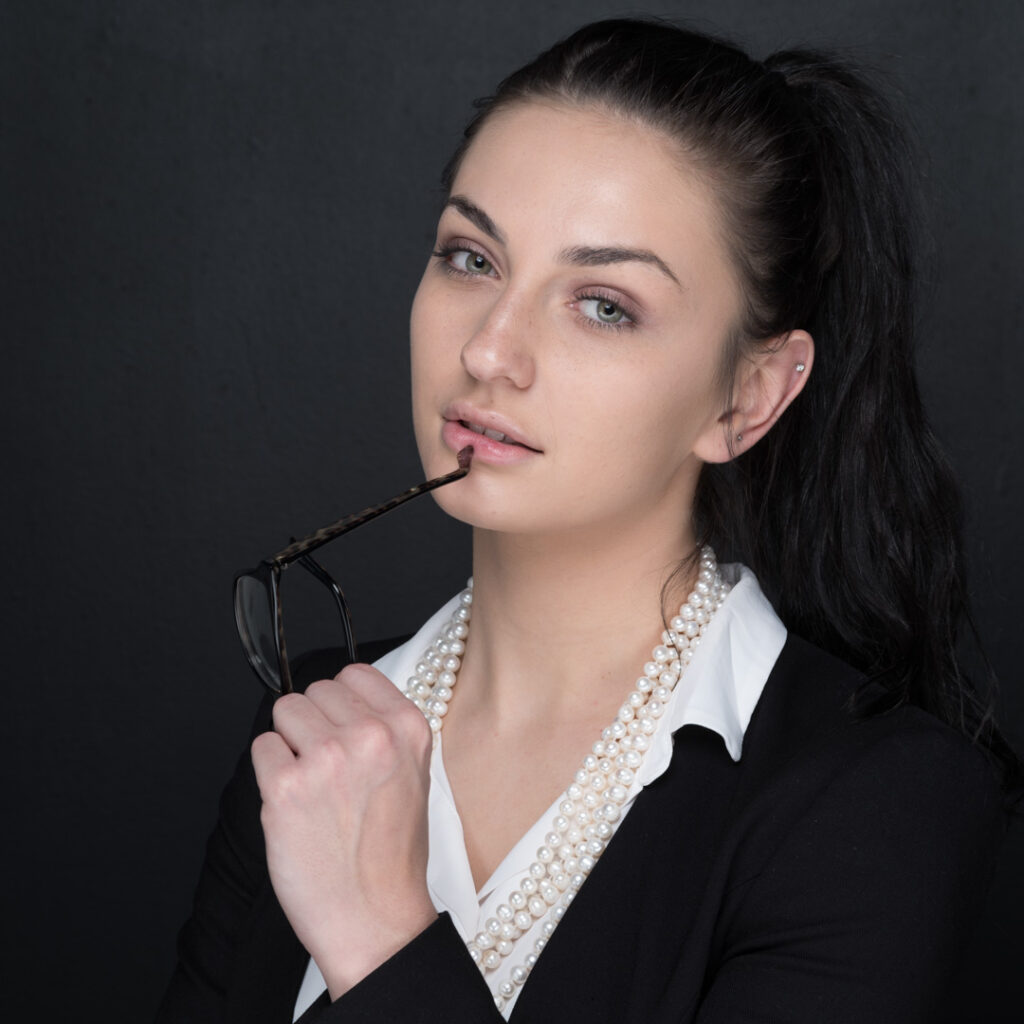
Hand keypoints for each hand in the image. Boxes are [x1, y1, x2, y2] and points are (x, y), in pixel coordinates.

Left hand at [251, 663, 436, 997]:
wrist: (375, 918)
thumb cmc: (390, 854)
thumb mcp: (413, 774)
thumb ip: (383, 730)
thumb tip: (339, 700)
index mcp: (407, 728)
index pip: (355, 674)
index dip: (340, 701)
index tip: (339, 724)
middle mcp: (370, 736)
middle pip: (315, 691)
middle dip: (313, 723)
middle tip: (326, 768)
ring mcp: (326, 759)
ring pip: (285, 711)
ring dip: (289, 743)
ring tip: (310, 785)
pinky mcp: (286, 788)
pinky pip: (262, 748)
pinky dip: (270, 773)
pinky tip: (293, 804)